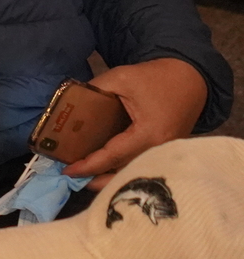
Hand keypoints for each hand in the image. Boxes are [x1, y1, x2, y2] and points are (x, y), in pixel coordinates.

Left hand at [66, 57, 207, 189]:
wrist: (191, 79)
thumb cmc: (156, 78)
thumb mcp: (121, 78)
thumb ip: (94, 90)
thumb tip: (69, 103)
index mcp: (149, 134)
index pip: (113, 156)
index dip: (89, 165)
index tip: (67, 171)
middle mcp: (159, 150)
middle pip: (125, 173)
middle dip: (98, 180)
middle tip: (72, 179)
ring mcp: (165, 154)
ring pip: (134, 173)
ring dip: (110, 179)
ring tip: (84, 177)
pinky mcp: (166, 152)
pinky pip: (141, 165)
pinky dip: (123, 170)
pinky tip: (105, 168)